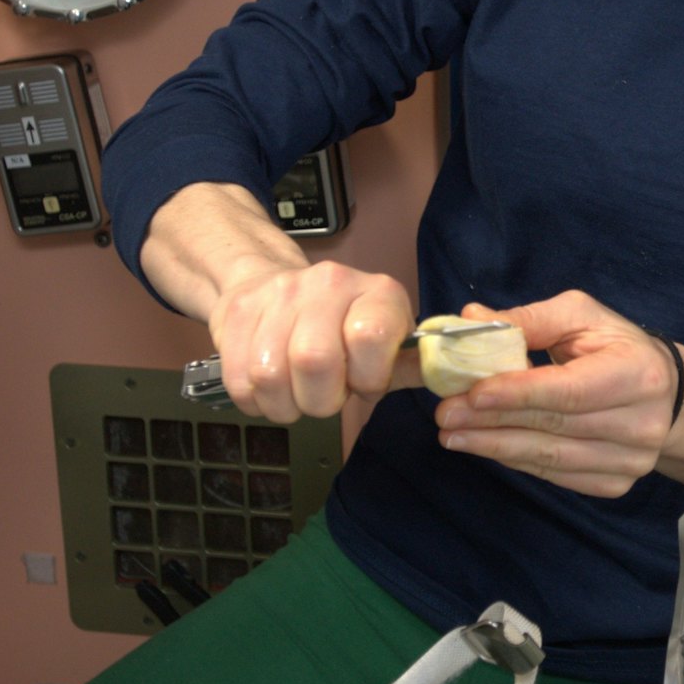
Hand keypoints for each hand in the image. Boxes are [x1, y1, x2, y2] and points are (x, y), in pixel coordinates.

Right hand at [208, 256, 421, 421]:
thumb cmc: (339, 323)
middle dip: (320, 400)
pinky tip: (270, 388)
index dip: (366, 378)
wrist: (270, 279)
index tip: (363, 384)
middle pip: (313, 361)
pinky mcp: (236, 312)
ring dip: (285, 404)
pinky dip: (255, 401)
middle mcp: (328, 283)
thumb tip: (447, 382)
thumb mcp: (385, 338)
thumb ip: (407, 364)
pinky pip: (239, 380)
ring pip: (270, 376)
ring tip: (296, 392)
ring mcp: (278, 294)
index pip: (369, 338)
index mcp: (377, 292)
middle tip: (325, 395)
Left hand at [433, 291, 681, 496]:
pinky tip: (486, 447)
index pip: (569, 390)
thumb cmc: (615, 346)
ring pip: (550, 457)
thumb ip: (529, 319)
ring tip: (452, 435)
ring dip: (495, 446)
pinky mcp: (615, 483)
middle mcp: (642, 424)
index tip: (471, 394)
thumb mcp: (581, 316)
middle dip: (492, 421)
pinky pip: (555, 475)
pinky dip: (516, 460)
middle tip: (445, 415)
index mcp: (638, 373)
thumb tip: (471, 320)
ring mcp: (631, 461)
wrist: (666, 394)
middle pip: (554, 426)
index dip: (518, 393)